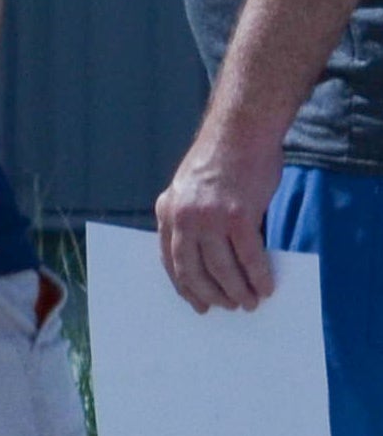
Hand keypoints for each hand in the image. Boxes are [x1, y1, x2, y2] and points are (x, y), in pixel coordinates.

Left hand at [155, 134, 278, 312]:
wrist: (241, 128)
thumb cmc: (222, 156)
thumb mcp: (190, 186)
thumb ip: (193, 217)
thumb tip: (210, 259)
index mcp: (167, 209)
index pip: (171, 260)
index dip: (186, 286)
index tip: (199, 303)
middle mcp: (184, 216)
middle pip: (194, 270)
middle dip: (211, 294)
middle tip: (228, 307)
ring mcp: (210, 217)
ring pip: (222, 270)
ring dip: (237, 291)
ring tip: (250, 302)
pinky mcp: (239, 216)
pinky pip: (250, 258)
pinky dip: (259, 277)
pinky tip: (266, 286)